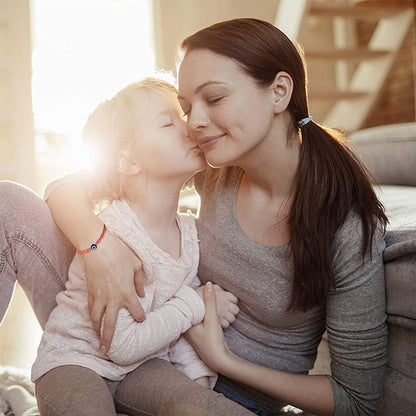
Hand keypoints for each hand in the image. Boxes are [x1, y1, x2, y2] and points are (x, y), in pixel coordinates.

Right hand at [83, 230, 144, 352]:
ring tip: (98, 341)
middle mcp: (113, 299)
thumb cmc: (119, 253)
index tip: (141, 320)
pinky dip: (90, 317)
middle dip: (109, 340)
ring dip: (97, 331)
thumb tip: (143, 293)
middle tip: (107, 351)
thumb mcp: (136, 265)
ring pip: (96, 319)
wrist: (97, 246)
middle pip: (110, 325)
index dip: (140, 317)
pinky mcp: (90, 292)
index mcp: (127, 293)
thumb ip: (140, 281)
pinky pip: (90, 308)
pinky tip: (92, 321)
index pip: (136, 312)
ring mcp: (99, 296)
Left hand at [186, 282, 231, 371]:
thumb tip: (209, 284)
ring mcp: (193, 330)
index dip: (189, 293)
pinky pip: (200, 316)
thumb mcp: (212, 319)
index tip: (196, 285)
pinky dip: (205, 310)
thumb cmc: (213, 342)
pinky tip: (211, 306)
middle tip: (203, 287)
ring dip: (201, 304)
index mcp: (185, 323)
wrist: (220, 361)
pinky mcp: (200, 332)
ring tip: (207, 294)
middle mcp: (187, 326)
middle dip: (196, 297)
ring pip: (195, 312)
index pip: (183, 304)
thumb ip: (210, 302)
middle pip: (189, 307)